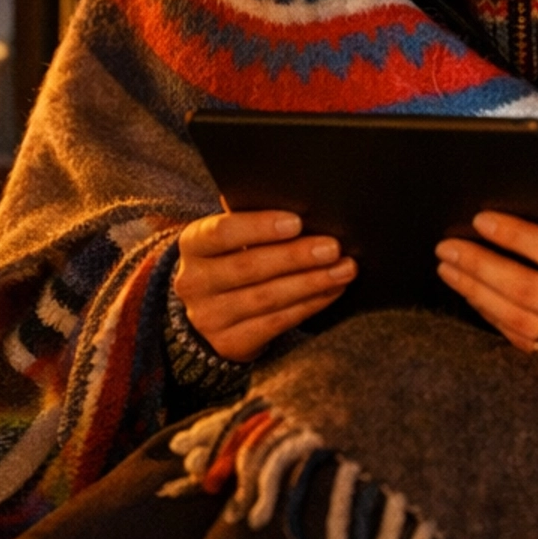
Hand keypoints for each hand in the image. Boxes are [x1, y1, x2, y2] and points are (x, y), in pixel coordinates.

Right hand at [174, 208, 355, 362]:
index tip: (297, 222)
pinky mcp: (230, 343)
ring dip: (311, 282)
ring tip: (344, 269)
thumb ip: (252, 216)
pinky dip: (309, 305)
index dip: (259, 227)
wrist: (214, 311)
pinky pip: (276, 323)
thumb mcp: (232, 237)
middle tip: (333, 247)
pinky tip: (332, 291)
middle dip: (296, 257)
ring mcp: (209, 317)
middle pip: (249, 267)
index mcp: (193, 244)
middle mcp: (193, 282)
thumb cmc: (233, 258)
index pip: (221, 232)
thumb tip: (295, 195)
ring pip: (267, 298)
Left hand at [436, 201, 537, 386]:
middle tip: (447, 246)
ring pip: (519, 323)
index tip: (481, 218)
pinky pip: (528, 347)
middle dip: (480, 266)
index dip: (515, 236)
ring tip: (450, 270)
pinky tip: (478, 298)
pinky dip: (497, 321)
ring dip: (478, 295)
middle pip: (527, 290)